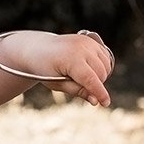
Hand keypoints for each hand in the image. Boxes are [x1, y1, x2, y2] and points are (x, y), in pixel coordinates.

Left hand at [0, 30, 114, 105]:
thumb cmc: (45, 69)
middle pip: (101, 73)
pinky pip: (105, 57)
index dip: (100, 93)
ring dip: (100, 76)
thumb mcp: (57, 83)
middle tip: (78, 86)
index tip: (105, 104)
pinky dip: (102, 66)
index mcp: (70, 58)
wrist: (38, 49)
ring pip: (106, 66)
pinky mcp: (90, 39)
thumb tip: (96, 101)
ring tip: (81, 77)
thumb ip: (77, 91)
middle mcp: (81, 47)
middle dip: (96, 85)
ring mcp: (87, 41)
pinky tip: (89, 69)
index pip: (90, 79)